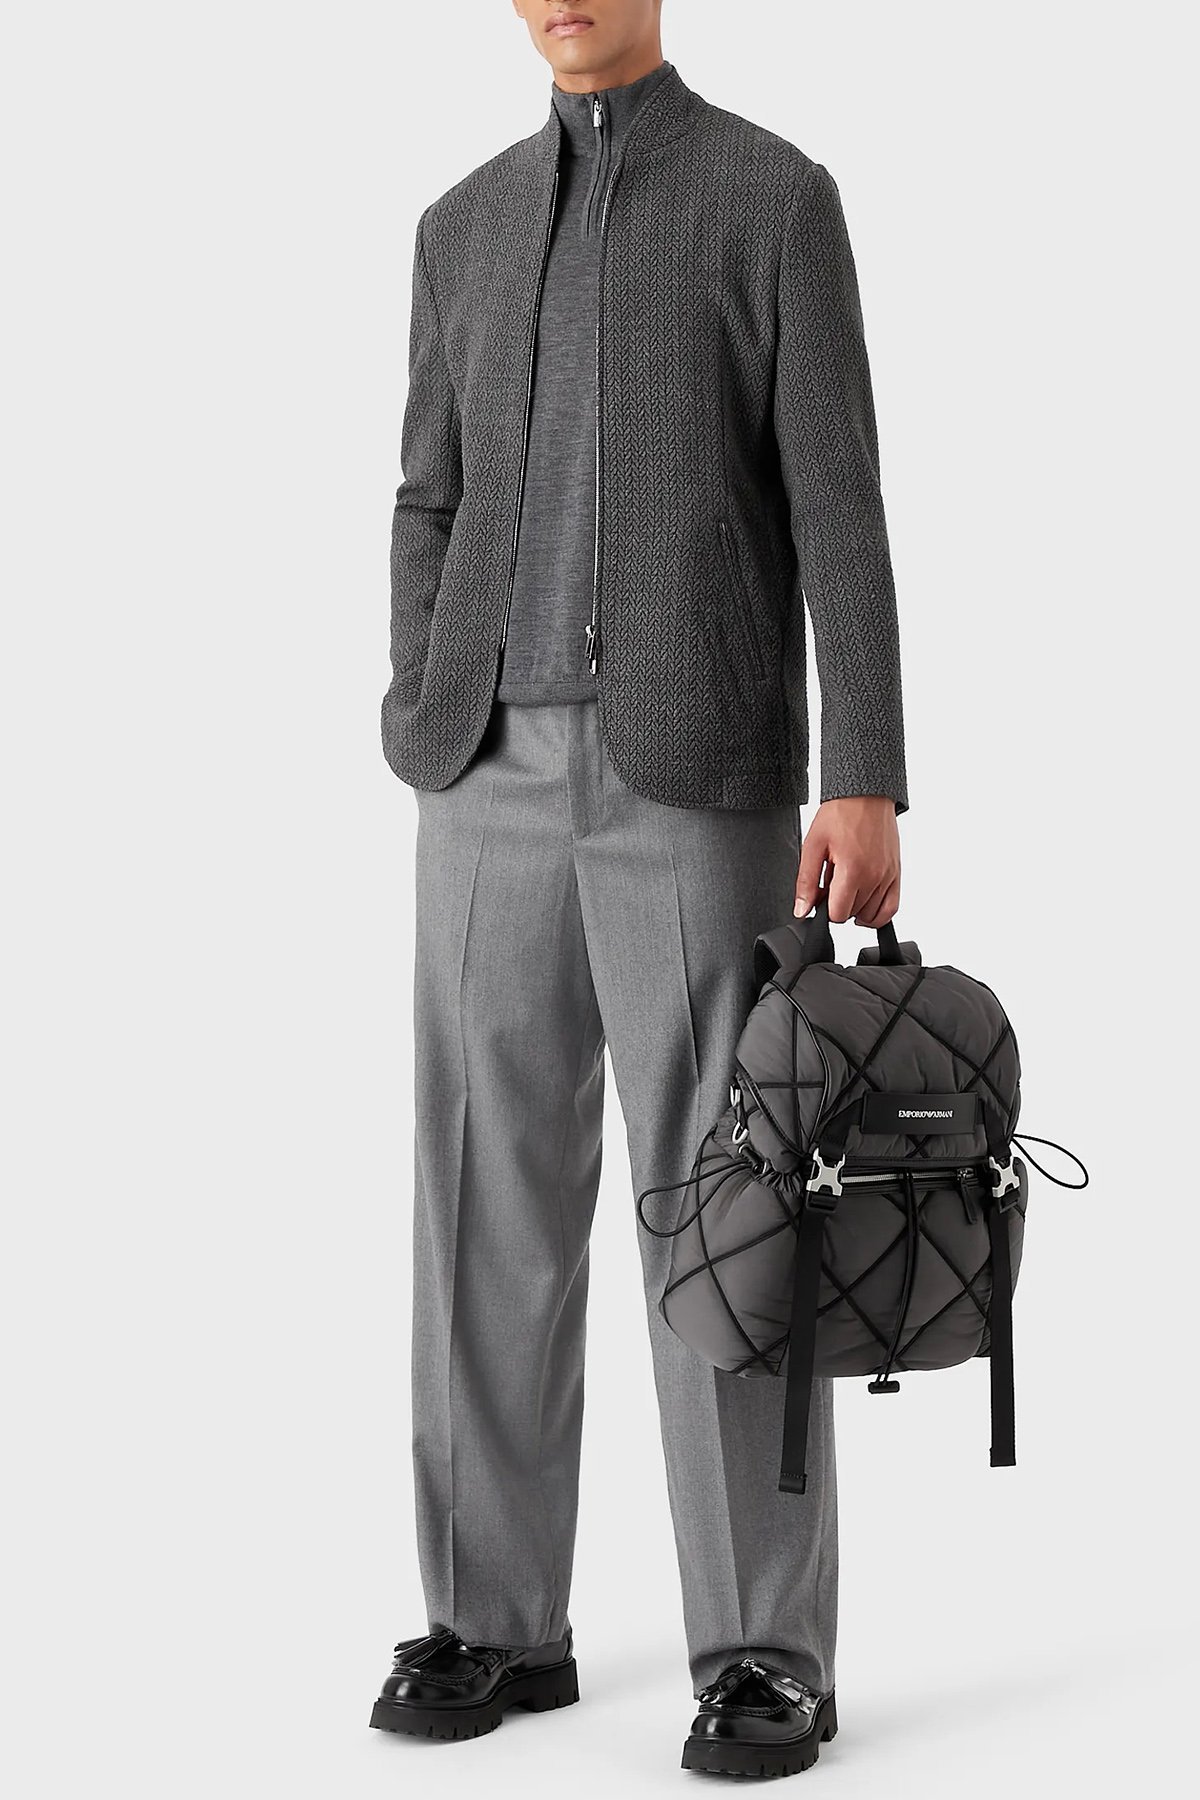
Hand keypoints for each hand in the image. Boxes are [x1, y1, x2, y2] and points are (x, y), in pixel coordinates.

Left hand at [794, 797, 900, 927]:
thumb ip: (806, 882)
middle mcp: (875, 876)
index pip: (838, 914)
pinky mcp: (897, 873)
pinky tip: (865, 905)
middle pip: (853, 914)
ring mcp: (888, 876)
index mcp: (853, 870)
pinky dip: (878, 914)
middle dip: (839, 904)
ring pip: (872, 915)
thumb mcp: (813, 846)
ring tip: (848, 884)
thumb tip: (802, 909)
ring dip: (857, 907)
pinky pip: (892, 907)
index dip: (824, 908)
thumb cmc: (840, 814)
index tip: (821, 893)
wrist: (865, 795)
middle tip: (833, 881)